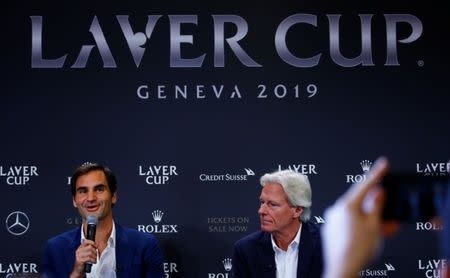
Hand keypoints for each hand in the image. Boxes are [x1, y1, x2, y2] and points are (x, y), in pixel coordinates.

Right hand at [70, 239, 97, 277]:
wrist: (78, 271)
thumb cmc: (83, 262)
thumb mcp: (86, 254)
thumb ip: (90, 249)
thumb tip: (97, 245)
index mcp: (80, 248)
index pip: (86, 241)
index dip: (92, 242)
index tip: (96, 246)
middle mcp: (78, 251)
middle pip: (90, 247)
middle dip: (95, 252)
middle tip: (95, 256)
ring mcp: (78, 256)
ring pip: (90, 253)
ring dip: (94, 257)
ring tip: (94, 259)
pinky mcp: (79, 261)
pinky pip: (89, 258)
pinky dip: (93, 260)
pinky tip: (93, 262)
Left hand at [322, 157, 388, 277]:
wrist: (342, 268)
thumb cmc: (356, 250)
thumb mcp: (374, 225)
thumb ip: (376, 206)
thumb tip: (378, 192)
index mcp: (346, 205)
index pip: (364, 185)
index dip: (376, 174)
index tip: (383, 164)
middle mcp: (336, 210)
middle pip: (360, 201)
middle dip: (376, 206)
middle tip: (388, 211)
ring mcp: (332, 221)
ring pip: (355, 214)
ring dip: (370, 218)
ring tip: (382, 228)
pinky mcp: (332, 231)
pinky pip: (348, 223)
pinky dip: (360, 225)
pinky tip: (369, 233)